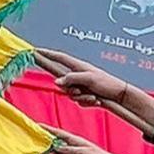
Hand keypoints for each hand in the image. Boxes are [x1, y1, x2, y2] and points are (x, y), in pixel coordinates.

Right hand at [35, 49, 153, 121]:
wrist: (119, 96)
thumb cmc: (107, 83)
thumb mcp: (89, 79)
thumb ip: (72, 79)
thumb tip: (56, 82)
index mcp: (78, 66)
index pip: (59, 58)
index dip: (46, 54)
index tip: (34, 51)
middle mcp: (77, 75)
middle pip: (62, 81)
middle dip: (69, 88)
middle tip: (77, 90)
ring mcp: (80, 85)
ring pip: (70, 94)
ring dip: (81, 98)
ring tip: (94, 96)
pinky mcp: (84, 95)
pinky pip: (78, 101)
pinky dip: (86, 102)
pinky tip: (96, 100)